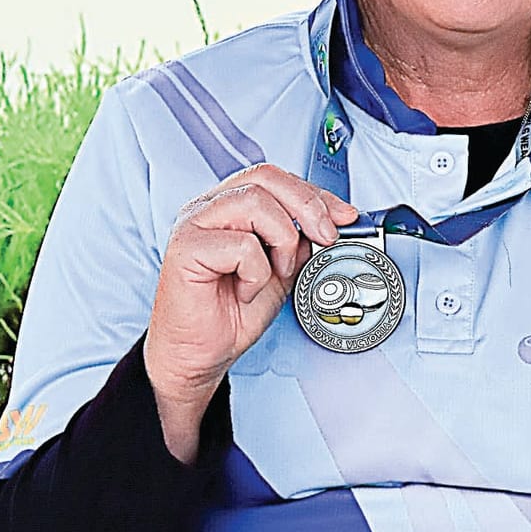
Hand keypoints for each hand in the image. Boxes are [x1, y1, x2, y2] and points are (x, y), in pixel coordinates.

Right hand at [144, 164, 356, 460]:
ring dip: (282, 240)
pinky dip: (256, 271)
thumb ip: (302, 241)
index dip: (315, 193)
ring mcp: (194, 224)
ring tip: (277, 272)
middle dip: (308, 206)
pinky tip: (245, 290)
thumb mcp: (283, 269)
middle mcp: (209, 208)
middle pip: (265, 178)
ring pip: (255, 202)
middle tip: (326, 237)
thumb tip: (334, 222)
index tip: (345, 216)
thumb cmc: (232, 313)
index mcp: (230, 206)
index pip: (275, 177)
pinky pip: (240, 244)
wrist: (200, 353)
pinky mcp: (185, 247)